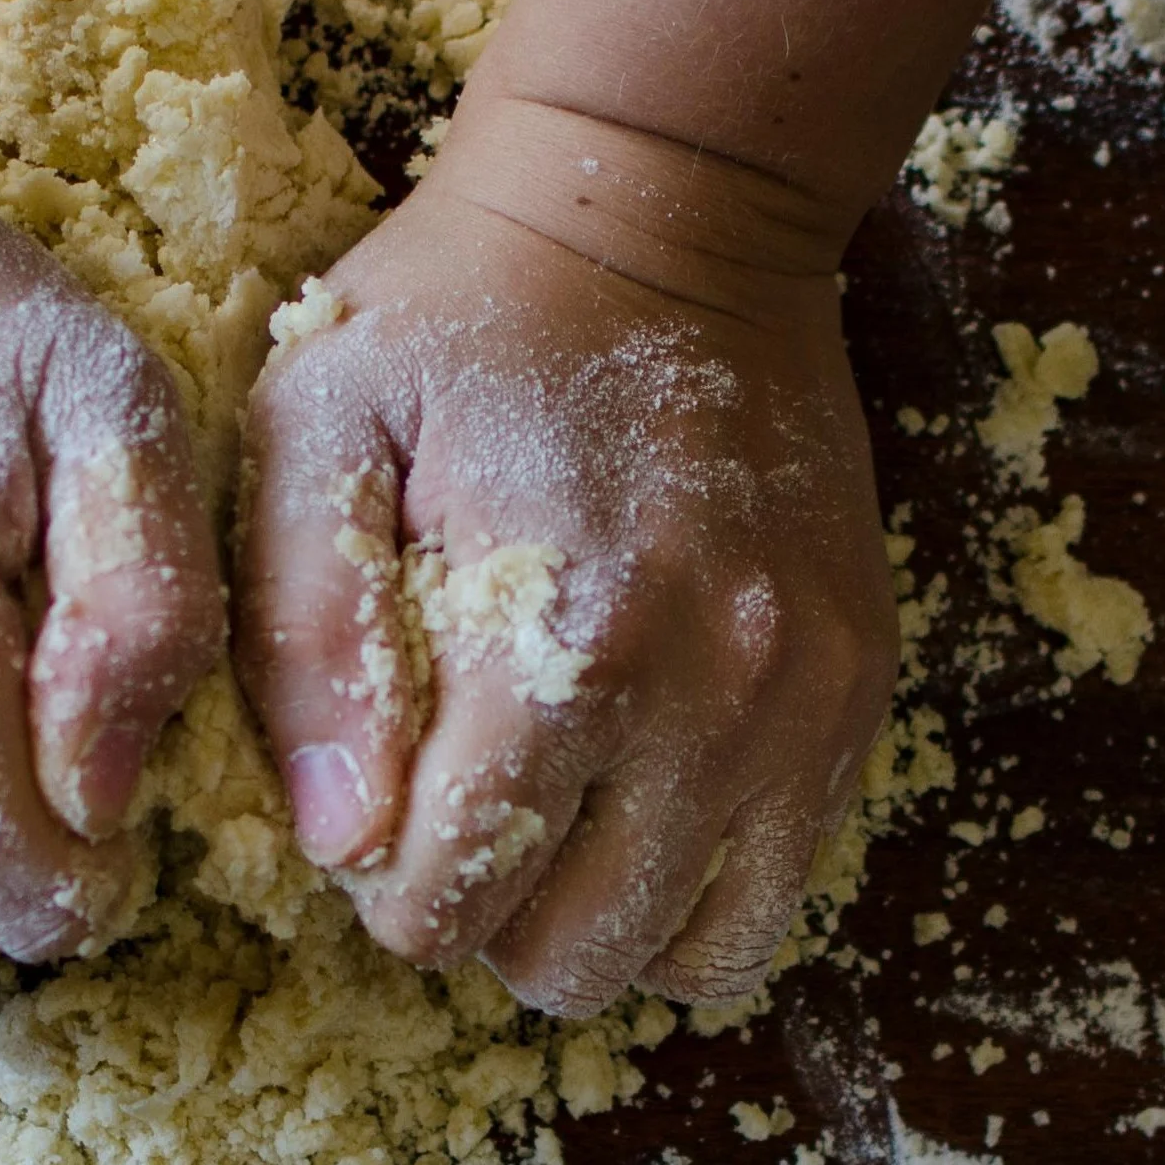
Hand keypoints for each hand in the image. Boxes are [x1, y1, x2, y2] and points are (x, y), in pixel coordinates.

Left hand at [238, 96, 896, 1015]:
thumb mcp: (319, 428)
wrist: (670, 208)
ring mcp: (803, 703)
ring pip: (696, 955)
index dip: (383, 885)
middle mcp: (710, 697)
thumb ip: (308, 641)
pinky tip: (631, 800)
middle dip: (485, 919)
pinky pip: (780, 888)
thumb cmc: (460, 316)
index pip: (451, 902)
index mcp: (565, 643)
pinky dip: (694, 888)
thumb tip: (340, 838)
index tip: (373, 805)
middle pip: (573, 956)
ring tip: (546, 823)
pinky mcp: (855, 690)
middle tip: (452, 814)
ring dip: (598, 924)